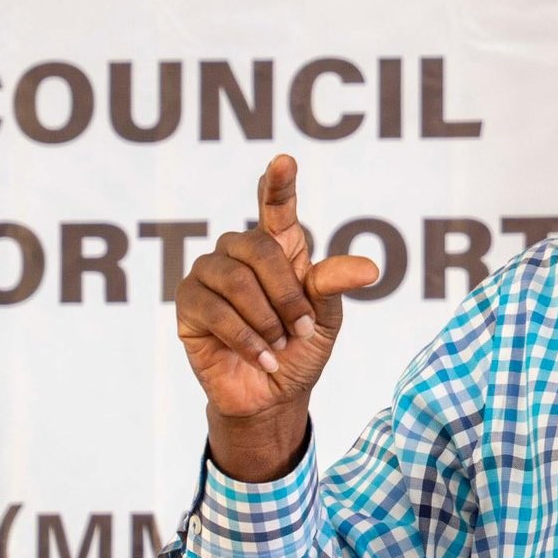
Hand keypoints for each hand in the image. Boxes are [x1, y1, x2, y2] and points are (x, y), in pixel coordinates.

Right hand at [176, 155, 377, 479]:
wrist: (272, 396)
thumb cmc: (300, 351)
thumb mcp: (327, 321)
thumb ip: (334, 288)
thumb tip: (369, 269)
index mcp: (278, 249)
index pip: (276, 208)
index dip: (279, 184)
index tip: (285, 161)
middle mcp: (239, 254)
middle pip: (258, 246)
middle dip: (286, 292)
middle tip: (302, 329)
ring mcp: (209, 275)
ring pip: (235, 278)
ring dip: (266, 318)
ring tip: (279, 344)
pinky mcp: (188, 304)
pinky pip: (214, 309)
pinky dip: (245, 337)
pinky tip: (262, 356)